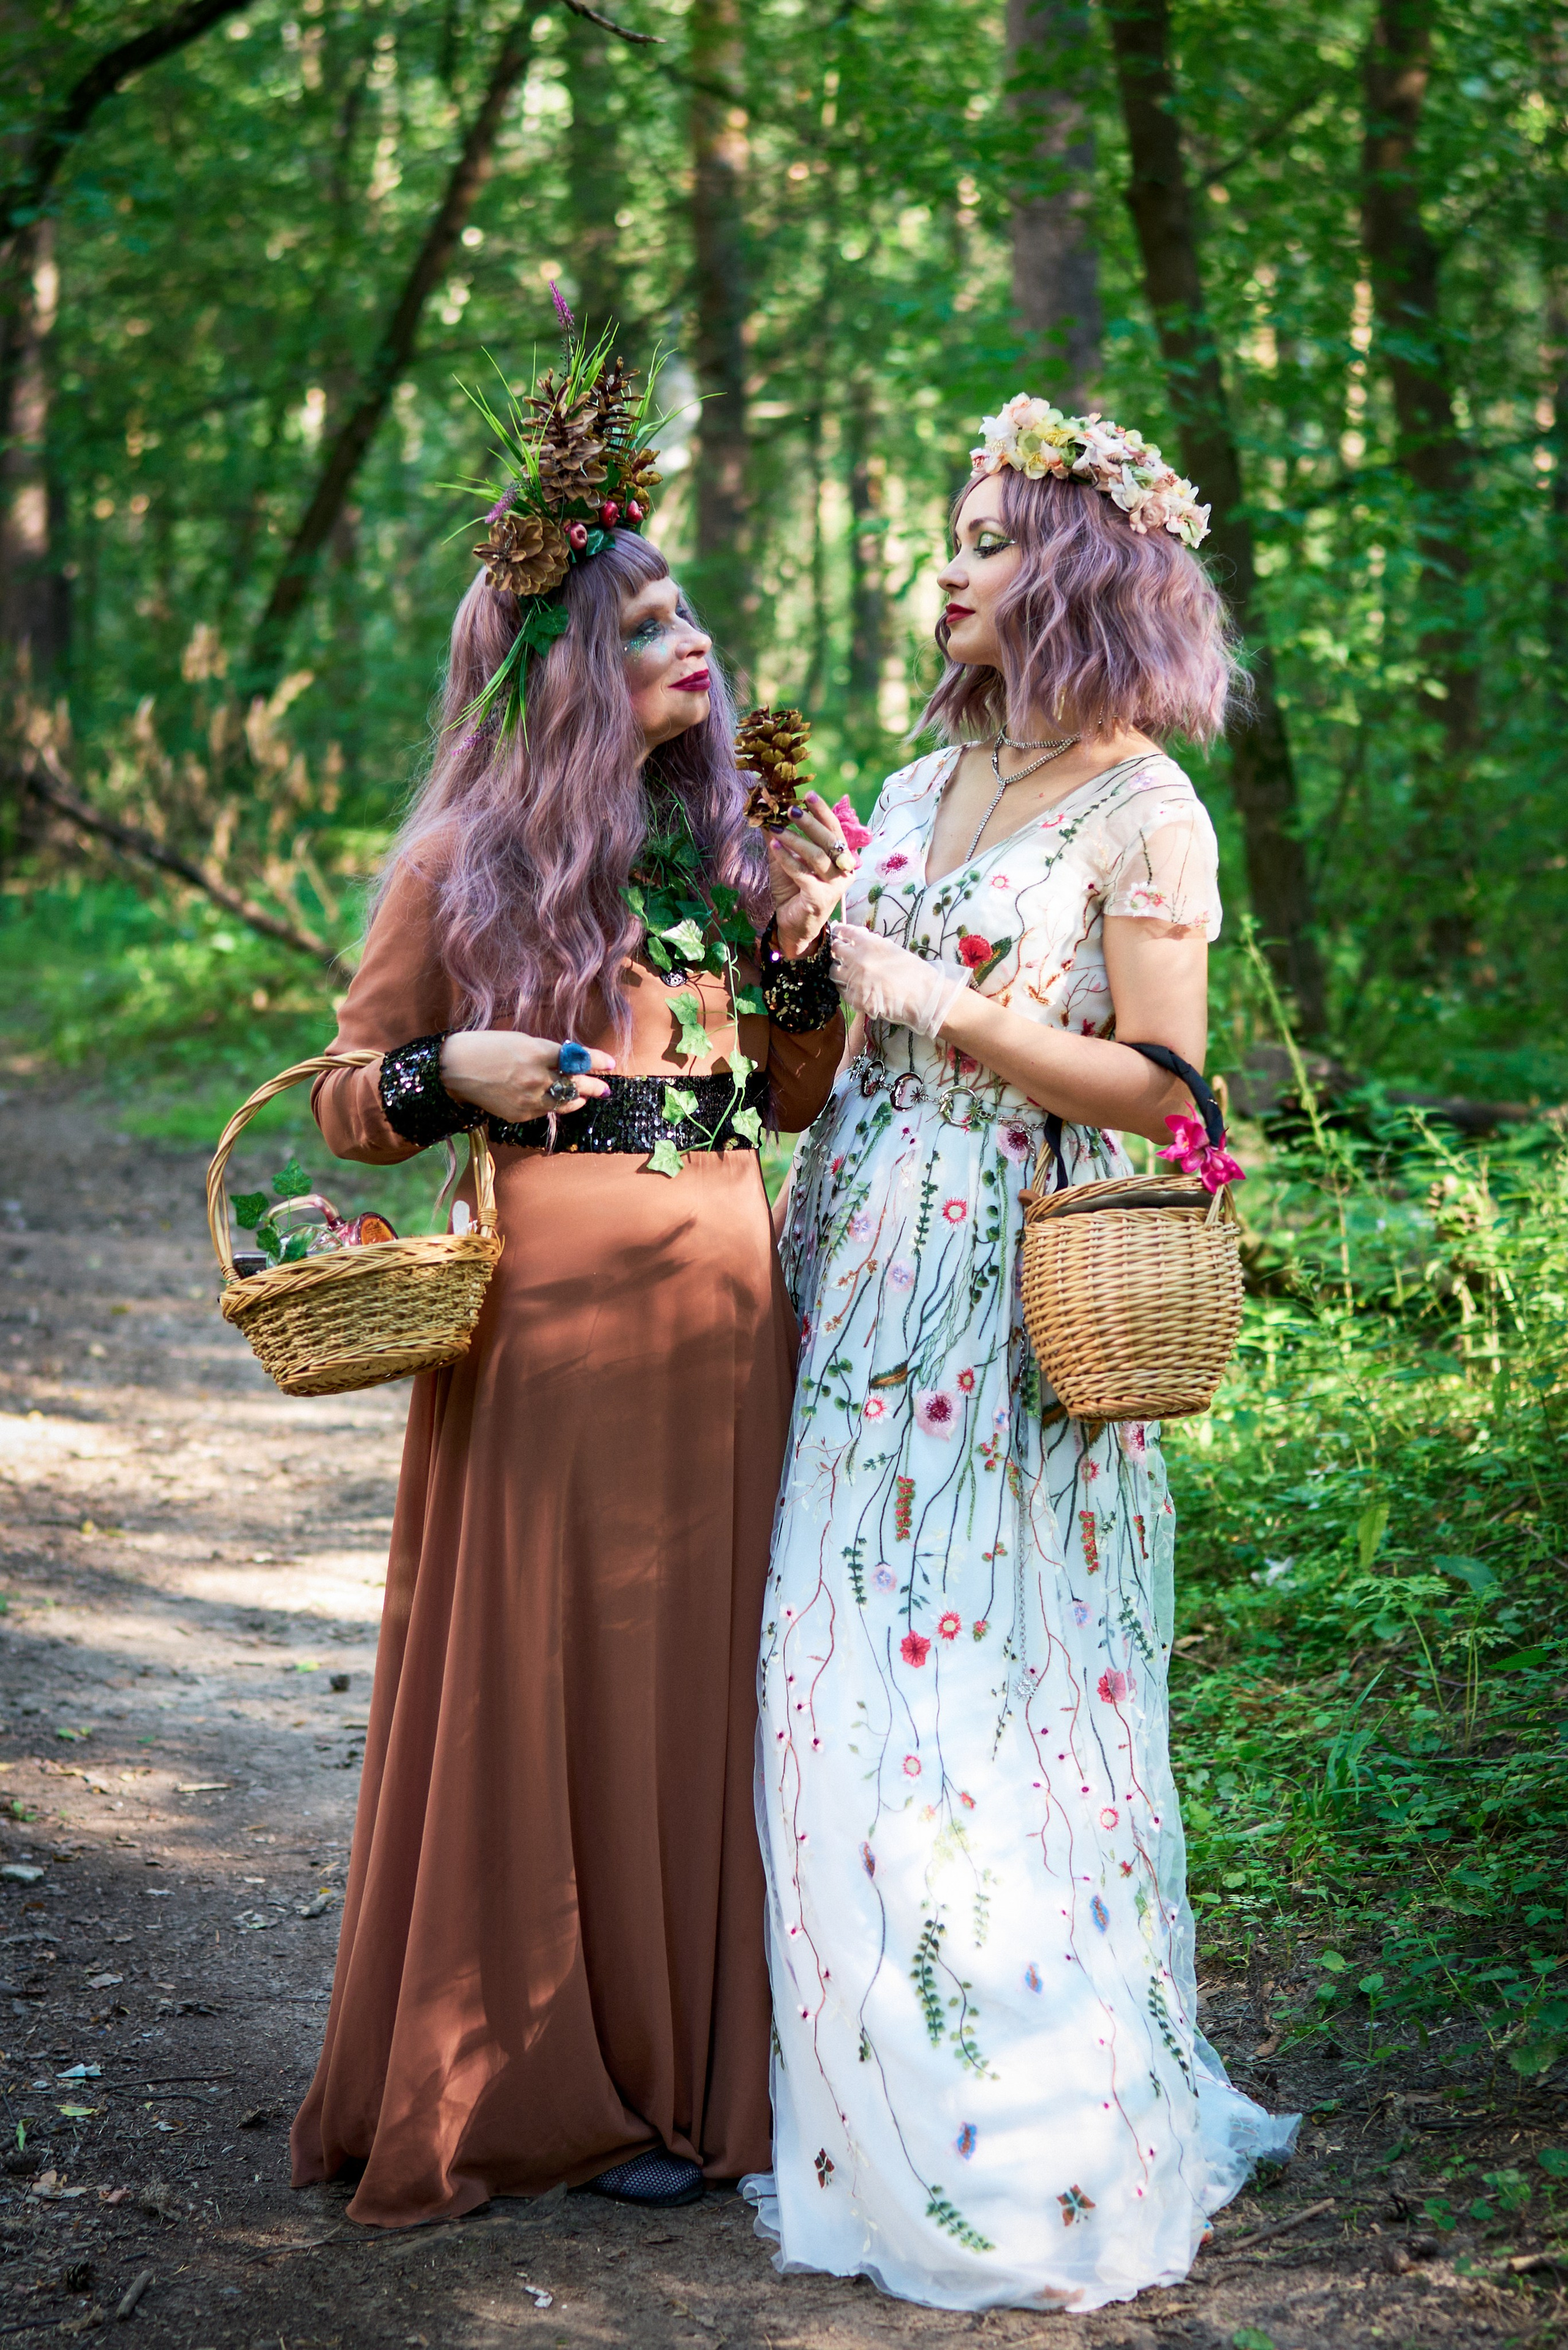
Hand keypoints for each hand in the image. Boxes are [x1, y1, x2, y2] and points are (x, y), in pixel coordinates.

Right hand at [437, 1031, 614, 1122]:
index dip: (596, 1060)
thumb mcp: (522, 1040)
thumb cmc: (487, 1047)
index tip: (609, 1063)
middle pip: (577, 1084)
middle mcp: (537, 1078)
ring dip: (577, 1098)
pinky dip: (553, 1105)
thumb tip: (572, 1059)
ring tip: (584, 1096)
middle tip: (605, 1088)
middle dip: (594, 1086)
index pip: (577, 1058)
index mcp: (537, 1053)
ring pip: (564, 1102)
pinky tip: (557, 1101)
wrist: (455, 1070)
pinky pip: (545, 1111)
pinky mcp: (520, 1114)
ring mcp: (529, 1099)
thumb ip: (548, 1051)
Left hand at [767, 790, 855, 959]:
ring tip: (776, 828)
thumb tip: (766, 811)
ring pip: (817, 857)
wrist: (792, 925)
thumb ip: (781, 838)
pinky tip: (775, 846)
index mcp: (841, 859)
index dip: (823, 811)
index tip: (809, 795)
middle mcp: (844, 871)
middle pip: (829, 841)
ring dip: (795, 840)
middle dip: (810, 823)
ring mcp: (834, 886)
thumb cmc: (793, 891)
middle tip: (791, 809)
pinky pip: (803, 874)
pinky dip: (787, 859)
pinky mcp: (820, 898)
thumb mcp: (786, 860)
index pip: (835, 830)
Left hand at [828, 924, 968, 1039]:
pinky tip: (853, 988)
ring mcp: (854, 980)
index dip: (839, 931)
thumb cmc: (914, 971)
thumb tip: (858, 938)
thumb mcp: (892, 949)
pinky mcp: (855, 999)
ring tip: (846, 972)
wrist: (923, 996)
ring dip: (839, 969)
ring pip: (834, 971)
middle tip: (840, 953)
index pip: (844, 931)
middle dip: (837, 950)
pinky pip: (841, 991)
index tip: (838, 933)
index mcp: (869, 943)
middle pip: (835, 950)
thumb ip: (872, 943)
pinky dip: (845, 988)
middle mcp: (857, 959)